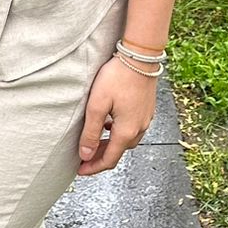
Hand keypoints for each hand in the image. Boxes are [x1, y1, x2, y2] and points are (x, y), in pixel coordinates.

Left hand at [76, 57, 155, 174]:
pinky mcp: (147, 110)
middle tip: (84, 158)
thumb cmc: (118, 77)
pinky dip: (119, 133)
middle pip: (118, 151)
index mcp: (126, 131)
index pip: (109, 159)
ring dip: (110, 145)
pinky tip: (110, 124)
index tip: (80, 170)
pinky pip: (132, 129)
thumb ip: (91, 132)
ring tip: (94, 142)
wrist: (140, 57)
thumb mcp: (97, 105)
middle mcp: (139, 128)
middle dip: (100, 157)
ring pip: (126, 141)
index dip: (93, 167)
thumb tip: (85, 154)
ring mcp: (145, 119)